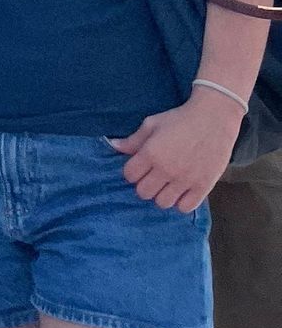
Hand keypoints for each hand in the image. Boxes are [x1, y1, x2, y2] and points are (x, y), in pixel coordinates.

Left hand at [111, 96, 242, 211]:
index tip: (139, 167)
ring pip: (162, 203)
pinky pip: (184, 208)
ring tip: (167, 184)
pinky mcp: (202, 187)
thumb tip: (113, 146)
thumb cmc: (180, 119)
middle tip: (153, 176)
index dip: (132, 172)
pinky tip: (182, 190)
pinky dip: (181, 202)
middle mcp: (166, 170)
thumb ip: (133, 139)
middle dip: (144, 185)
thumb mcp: (152, 124)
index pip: (129, 175)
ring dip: (162, 195)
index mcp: (151, 153)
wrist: (213, 119)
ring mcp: (185, 180)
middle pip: (143, 192)